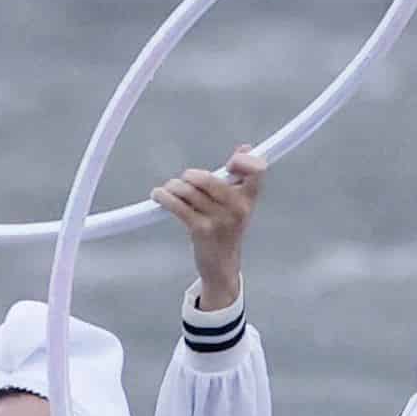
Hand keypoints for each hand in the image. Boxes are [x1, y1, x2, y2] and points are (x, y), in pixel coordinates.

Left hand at [156, 145, 265, 310]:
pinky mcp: (201, 230)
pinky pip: (178, 206)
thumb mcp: (239, 204)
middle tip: (184, 180)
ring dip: (174, 187)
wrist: (222, 266)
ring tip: (169, 189)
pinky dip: (164, 197)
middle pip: (208, 178)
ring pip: (189, 190)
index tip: (231, 163)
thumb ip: (240, 176)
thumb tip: (244, 148)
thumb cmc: (228, 231)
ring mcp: (220, 220)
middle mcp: (238, 208)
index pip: (257, 170)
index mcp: (249, 198)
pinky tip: (159, 195)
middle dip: (191, 176)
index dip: (244, 161)